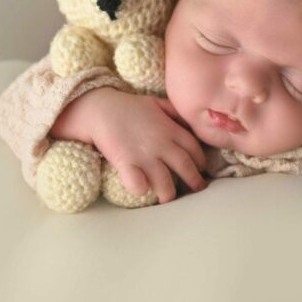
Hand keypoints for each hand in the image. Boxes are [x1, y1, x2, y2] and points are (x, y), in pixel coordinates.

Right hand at [86, 88, 206, 203]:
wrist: (100, 108)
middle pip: (185, 166)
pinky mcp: (126, 163)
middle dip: (194, 181)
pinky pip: (138, 183)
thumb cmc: (129, 106)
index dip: (200, 160)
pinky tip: (143, 191)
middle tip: (197, 190)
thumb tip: (189, 120)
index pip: (194, 148)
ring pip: (165, 181)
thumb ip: (174, 112)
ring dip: (169, 193)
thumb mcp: (157, 102)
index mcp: (170, 129)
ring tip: (170, 199)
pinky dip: (142, 190)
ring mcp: (144, 155)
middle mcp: (161, 144)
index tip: (201, 168)